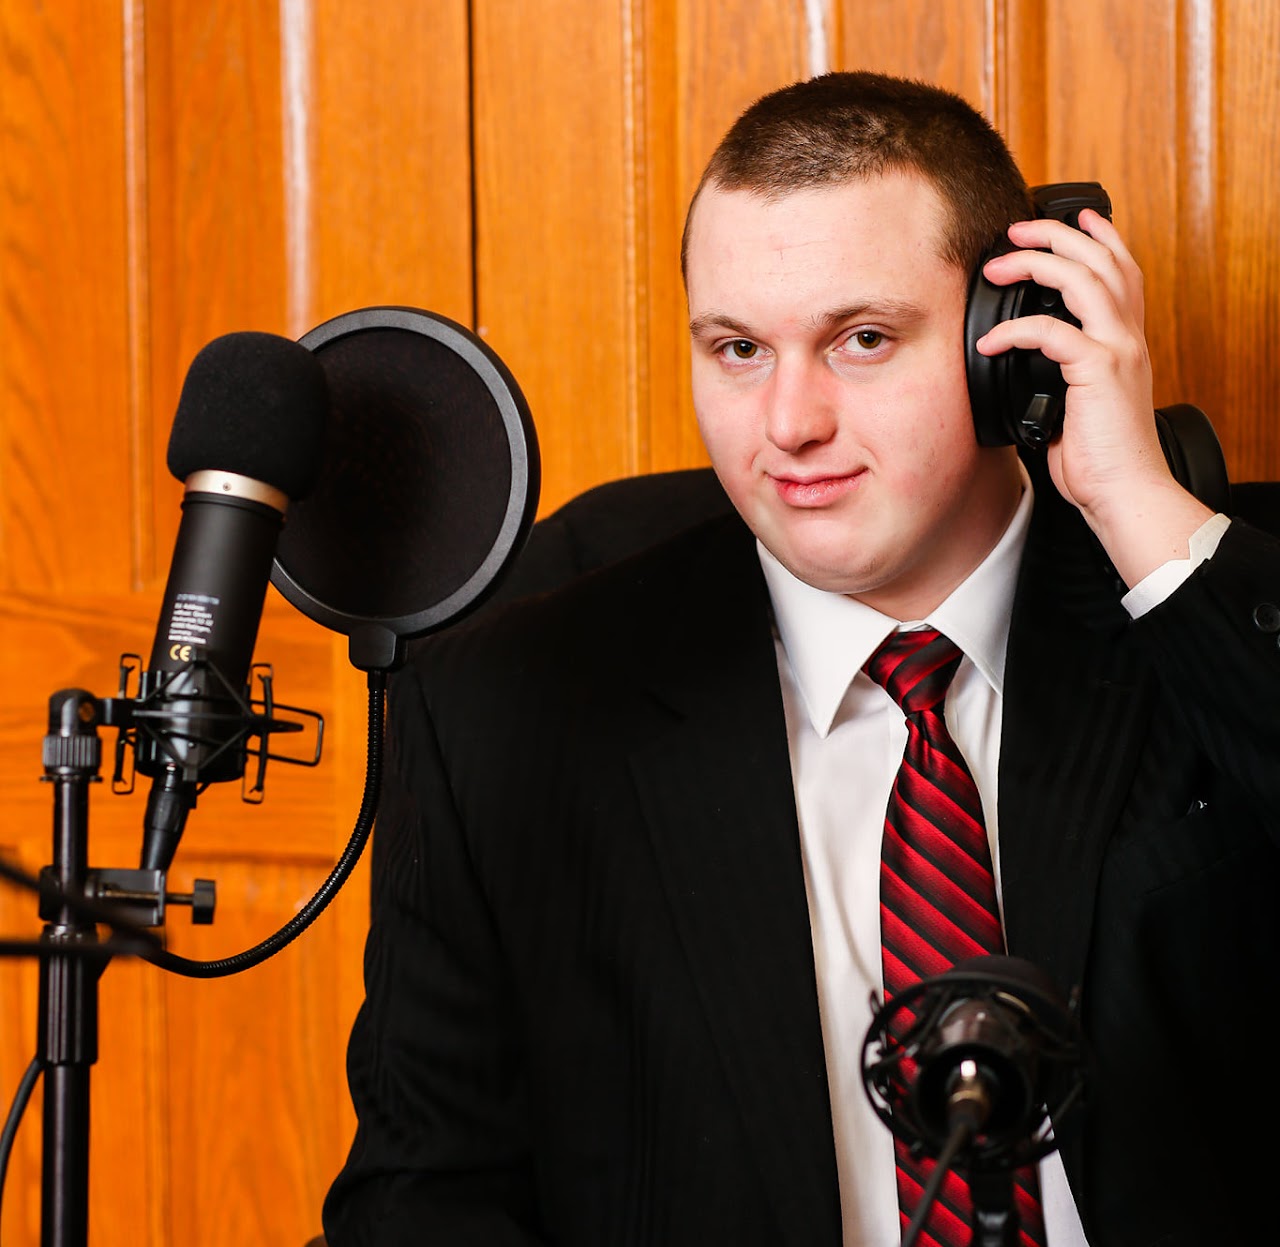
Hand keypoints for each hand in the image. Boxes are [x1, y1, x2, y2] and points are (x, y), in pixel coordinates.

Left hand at [974, 210, 1212, 585]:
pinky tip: (990, 341)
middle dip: (1057, 234)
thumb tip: (1013, 366)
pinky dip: (1015, 329)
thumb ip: (1056, 374)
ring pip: (1083, 279)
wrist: (1125, 492)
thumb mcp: (1073, 404)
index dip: (1100, 236)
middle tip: (1015, 230)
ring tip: (999, 263)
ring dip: (1036, 262)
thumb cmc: (1097, 458)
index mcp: (1126, 341)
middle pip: (1101, 259)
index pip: (1122, 269)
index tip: (1073, 216)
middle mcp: (1128, 337)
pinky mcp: (1100, 371)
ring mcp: (1118, 350)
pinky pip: (1052, 331)